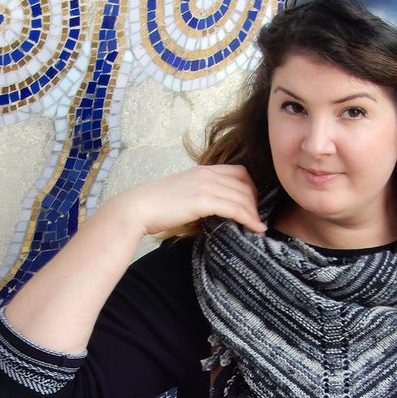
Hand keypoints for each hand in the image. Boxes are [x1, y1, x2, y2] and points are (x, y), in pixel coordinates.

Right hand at [99, 165, 266, 238]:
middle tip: (257, 217)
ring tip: (258, 226)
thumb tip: (211, 208)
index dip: (250, 187)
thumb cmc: (156, 205)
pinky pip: (236, 208)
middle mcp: (207, 174)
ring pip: (243, 196)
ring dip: (254, 212)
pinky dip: (250, 218)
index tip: (252, 203)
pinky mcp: (203, 201)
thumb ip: (199, 194)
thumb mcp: (182, 192)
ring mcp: (205, 186)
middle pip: (245, 183)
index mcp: (202, 170)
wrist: (138, 208)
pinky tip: (256, 228)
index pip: (238, 172)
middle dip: (255, 201)